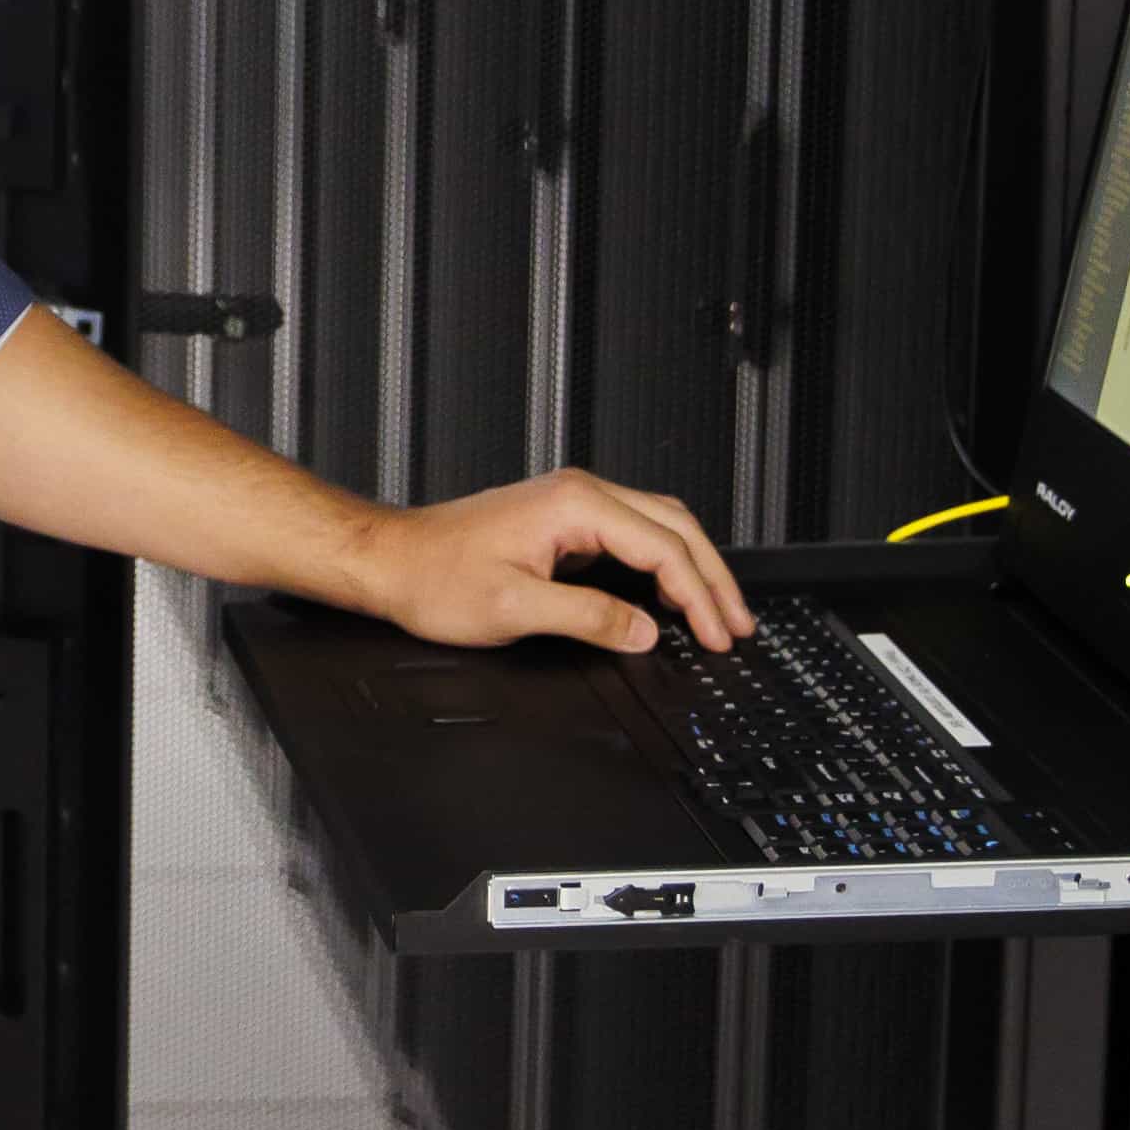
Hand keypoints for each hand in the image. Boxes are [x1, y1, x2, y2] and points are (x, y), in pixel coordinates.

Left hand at [338, 471, 752, 654]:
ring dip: (693, 567)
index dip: (699, 596)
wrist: (391, 560)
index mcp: (575, 505)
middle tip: (738, 624)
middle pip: (675, 526)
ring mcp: (572, 503)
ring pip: (659, 525)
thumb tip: (644, 631)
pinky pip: (633, 533)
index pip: (664, 548)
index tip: (717, 635)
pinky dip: (664, 562)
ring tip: (719, 611)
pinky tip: (672, 593)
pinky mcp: (563, 519)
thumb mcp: (516, 609)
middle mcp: (579, 493)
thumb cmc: (434, 577)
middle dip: (713, 578)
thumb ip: (589, 618)